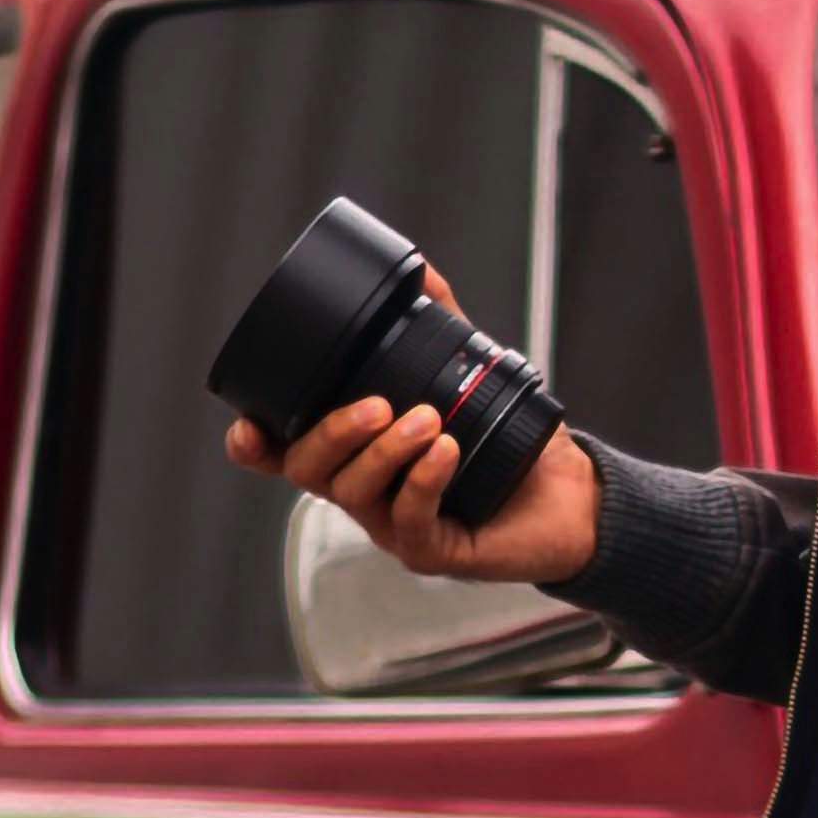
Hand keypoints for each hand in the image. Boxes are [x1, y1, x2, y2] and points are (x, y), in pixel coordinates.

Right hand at [226, 262, 599, 588]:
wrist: (569, 496)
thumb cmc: (508, 444)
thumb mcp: (467, 375)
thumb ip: (437, 324)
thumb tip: (417, 266)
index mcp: (358, 454)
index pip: (285, 454)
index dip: (255, 446)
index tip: (248, 428)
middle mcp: (365, 491)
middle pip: (307, 470)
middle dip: (332, 433)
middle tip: (377, 405)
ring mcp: (392, 525)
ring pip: (352, 493)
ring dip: (385, 452)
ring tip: (429, 420)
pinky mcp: (431, 552)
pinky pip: (408, 521)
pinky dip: (422, 481)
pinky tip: (446, 452)